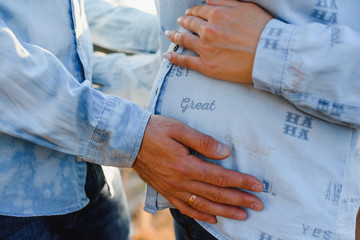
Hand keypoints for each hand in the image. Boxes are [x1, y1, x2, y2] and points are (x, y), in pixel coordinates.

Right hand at [133, 115, 263, 223]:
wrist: (129, 140)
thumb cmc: (155, 130)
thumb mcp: (180, 129)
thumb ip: (203, 142)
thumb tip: (225, 153)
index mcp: (186, 165)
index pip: (220, 178)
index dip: (241, 182)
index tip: (257, 186)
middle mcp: (181, 181)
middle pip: (215, 195)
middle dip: (239, 201)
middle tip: (258, 205)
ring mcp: (173, 189)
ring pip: (203, 206)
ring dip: (224, 212)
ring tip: (242, 216)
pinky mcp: (166, 192)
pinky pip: (185, 208)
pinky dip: (200, 216)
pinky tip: (213, 219)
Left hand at [163, 0, 272, 82]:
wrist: (270, 55)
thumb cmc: (263, 30)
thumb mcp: (245, 7)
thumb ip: (224, 1)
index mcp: (217, 14)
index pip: (199, 10)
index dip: (193, 11)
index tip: (189, 13)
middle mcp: (208, 30)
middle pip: (189, 24)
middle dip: (183, 21)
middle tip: (180, 22)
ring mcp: (206, 49)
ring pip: (184, 40)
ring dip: (174, 36)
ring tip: (169, 34)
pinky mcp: (207, 66)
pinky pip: (185, 61)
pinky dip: (174, 58)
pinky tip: (167, 56)